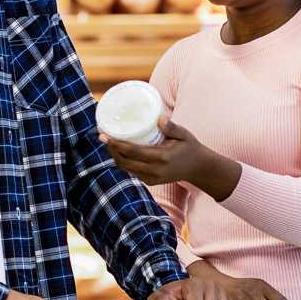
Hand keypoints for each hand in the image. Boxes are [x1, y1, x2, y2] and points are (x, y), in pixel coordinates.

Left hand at [100, 118, 241, 200]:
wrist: (198, 168)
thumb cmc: (190, 147)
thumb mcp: (184, 135)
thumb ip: (172, 128)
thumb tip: (159, 118)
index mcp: (161, 158)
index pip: (132, 152)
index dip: (116, 144)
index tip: (104, 135)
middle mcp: (154, 171)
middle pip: (124, 162)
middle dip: (111, 149)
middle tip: (102, 136)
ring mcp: (152, 178)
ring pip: (126, 168)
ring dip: (115, 156)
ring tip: (108, 142)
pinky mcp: (151, 181)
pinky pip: (132, 171)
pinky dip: (123, 162)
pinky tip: (118, 151)